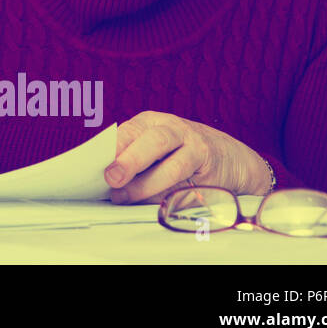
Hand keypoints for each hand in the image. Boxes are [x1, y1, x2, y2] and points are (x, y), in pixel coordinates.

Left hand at [104, 110, 270, 203]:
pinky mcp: (213, 171)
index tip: (96, 162)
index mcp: (152, 122)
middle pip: (154, 141)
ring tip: (127, 196)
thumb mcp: (153, 149)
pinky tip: (159, 205)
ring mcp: (197, 149)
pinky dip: (173, 198)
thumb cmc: (179, 153)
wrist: (230, 158)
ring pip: (174, 166)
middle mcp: (175, 130)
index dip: (114, 147)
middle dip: (131, 160)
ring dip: (148, 185)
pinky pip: (191, 187)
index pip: (130, 130)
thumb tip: (106, 186)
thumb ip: (131, 162)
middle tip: (112, 178)